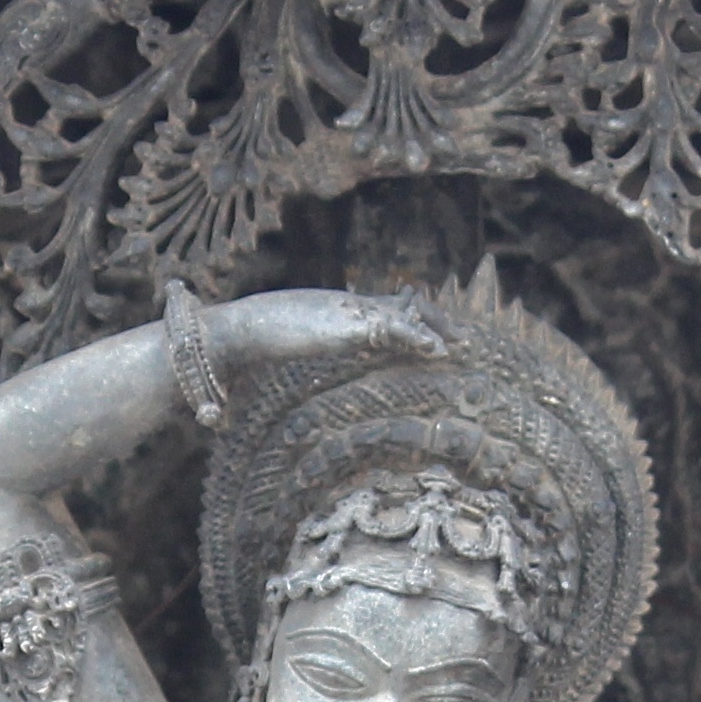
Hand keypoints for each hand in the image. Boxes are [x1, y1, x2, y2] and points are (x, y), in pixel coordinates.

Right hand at [208, 289, 446, 376]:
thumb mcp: (280, 351)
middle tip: (461, 340)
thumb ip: (291, 358)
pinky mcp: (351, 323)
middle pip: (404, 307)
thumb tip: (257, 394)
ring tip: (459, 345)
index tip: (431, 336)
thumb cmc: (252, 342)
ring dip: (435, 328)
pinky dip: (418, 336)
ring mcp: (352, 311)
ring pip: (406, 314)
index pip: (384, 309)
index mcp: (339, 312)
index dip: (411, 319)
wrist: (239, 329)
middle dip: (433, 321)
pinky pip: (394, 327)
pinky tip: (437, 350)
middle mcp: (350, 306)